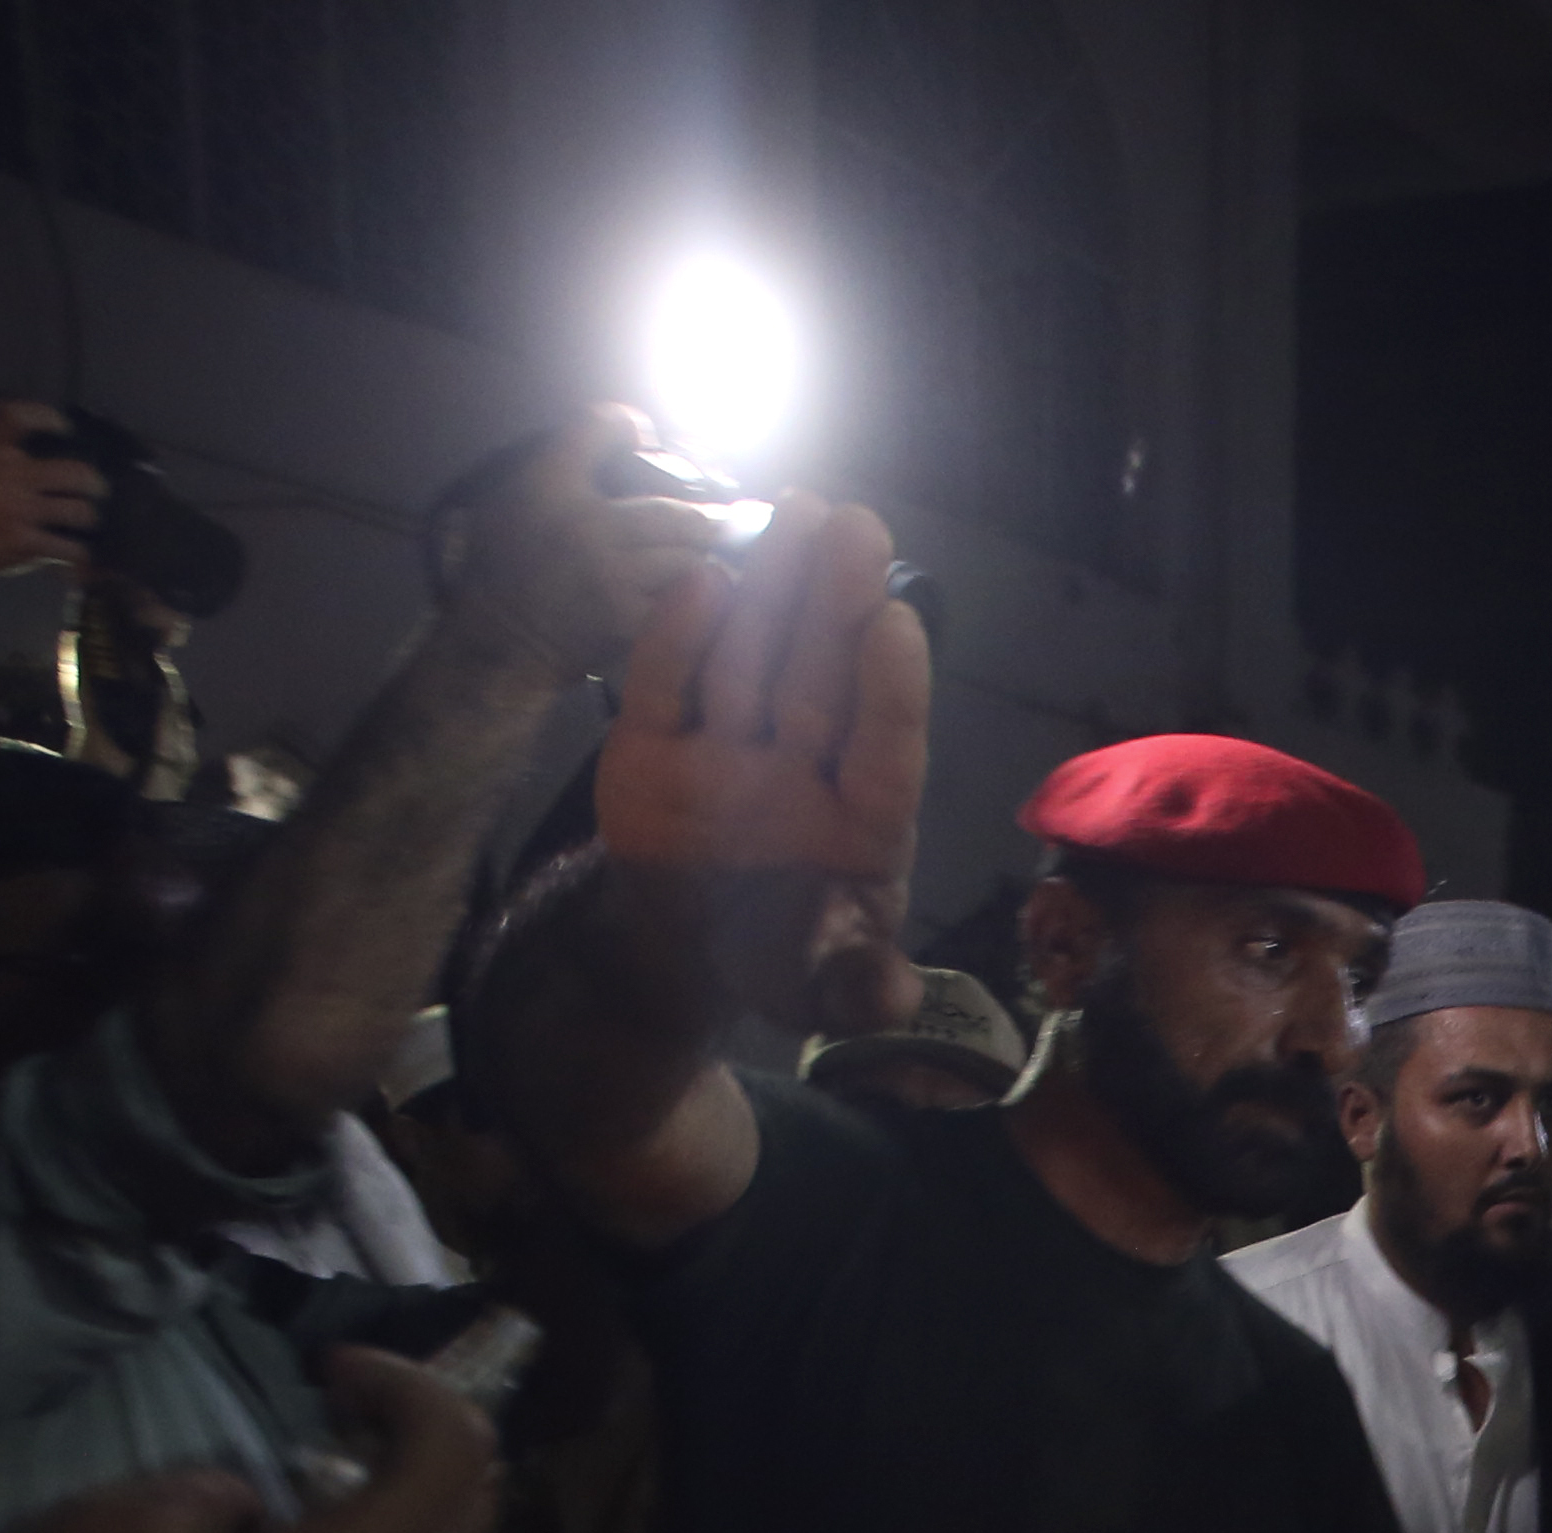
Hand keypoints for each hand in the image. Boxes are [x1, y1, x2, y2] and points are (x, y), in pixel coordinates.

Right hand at [0, 403, 104, 581]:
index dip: (49, 418)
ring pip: (78, 510)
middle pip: (73, 471)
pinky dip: (76, 553)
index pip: (24, 417)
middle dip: (92, 481)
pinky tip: (76, 554)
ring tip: (86, 519)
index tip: (63, 426)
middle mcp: (10, 473)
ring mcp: (21, 509)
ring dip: (87, 516)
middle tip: (96, 487)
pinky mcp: (25, 543)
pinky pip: (68, 548)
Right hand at [0, 1349, 498, 1532]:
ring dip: (408, 1528)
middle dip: (424, 1453)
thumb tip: (260, 1514)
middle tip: (347, 1421)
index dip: (411, 1388)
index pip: (451, 1455)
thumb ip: (215, 1495)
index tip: (335, 1372)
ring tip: (326, 1493)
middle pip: (469, 1524)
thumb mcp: (116, 1528)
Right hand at [433, 404, 728, 687]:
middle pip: (673, 508)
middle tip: (721, 517)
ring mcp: (612, 574)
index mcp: (548, 485)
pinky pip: (681, 598)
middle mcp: (586, 525)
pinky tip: (697, 591)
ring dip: (700, 556)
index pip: (600, 425)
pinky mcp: (628, 618)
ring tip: (708, 553)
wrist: (497, 643)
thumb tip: (619, 441)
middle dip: (702, 515)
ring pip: (686, 554)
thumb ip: (557, 468)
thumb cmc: (500, 568)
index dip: (629, 426)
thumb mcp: (509, 500)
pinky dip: (694, 594)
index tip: (643, 438)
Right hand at [596, 495, 927, 1028]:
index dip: (891, 690)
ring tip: (793, 512)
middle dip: (836, 603)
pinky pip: (663, 685)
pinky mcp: (653, 743)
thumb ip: (856, 989)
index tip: (898, 621)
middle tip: (856, 523)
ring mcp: (725, 748)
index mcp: (860, 821)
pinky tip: (705, 575)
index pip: (883, 749)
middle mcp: (798, 769)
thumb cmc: (780, 954)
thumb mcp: (821, 990)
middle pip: (819, 679)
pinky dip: (675, 635)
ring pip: (749, 660)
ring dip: (769, 588)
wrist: (686, 948)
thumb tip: (891, 1002)